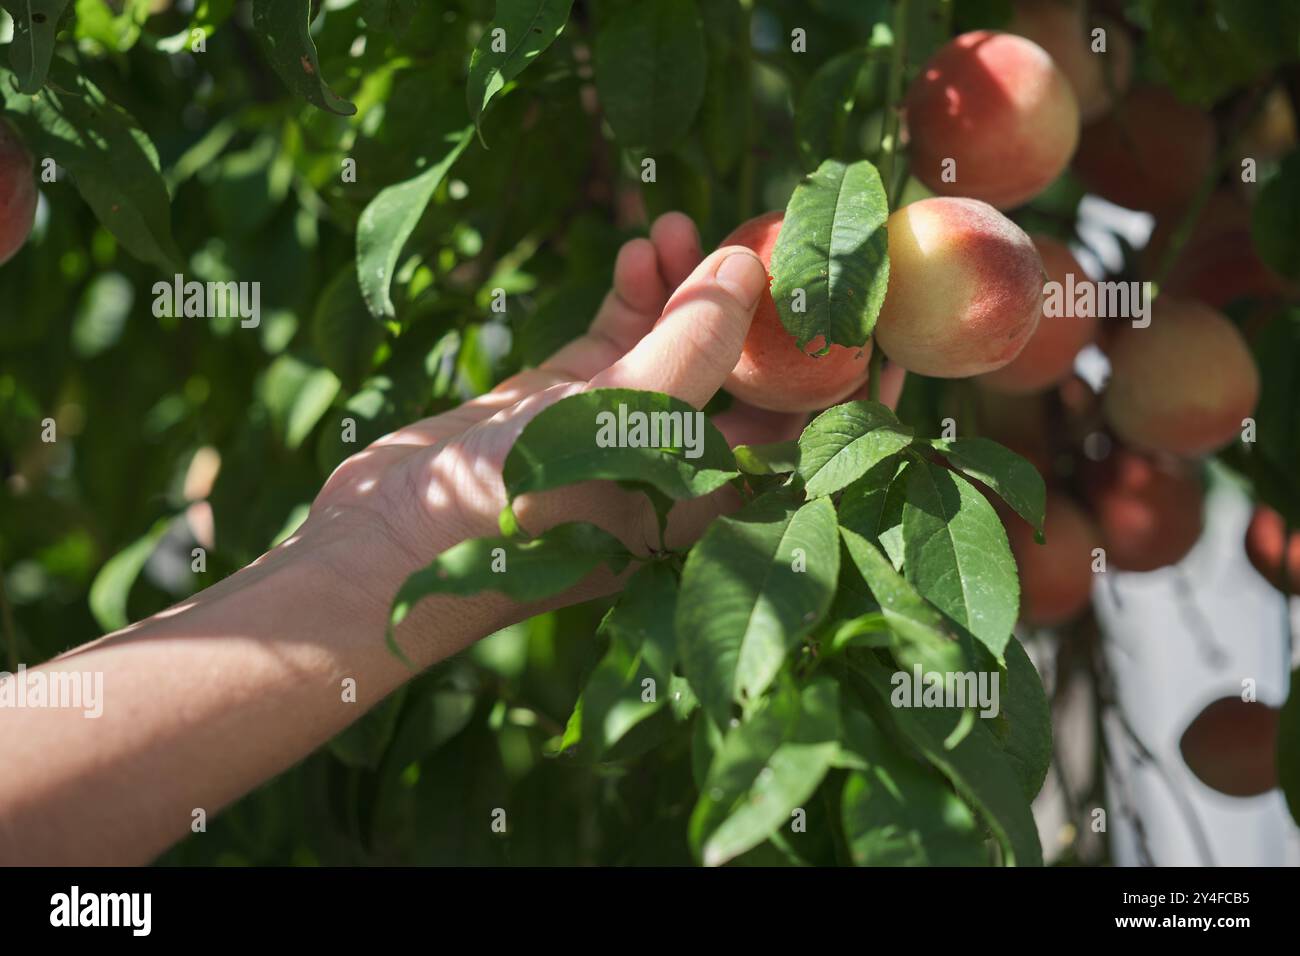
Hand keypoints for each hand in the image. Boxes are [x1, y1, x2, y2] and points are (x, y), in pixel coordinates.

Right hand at [303, 213, 805, 661]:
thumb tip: (748, 266)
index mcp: (711, 502)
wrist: (385, 546)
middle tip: (743, 230)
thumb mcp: (623, 421)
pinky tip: (633, 251)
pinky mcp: (564, 404)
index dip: (823, 357)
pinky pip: (617, 339)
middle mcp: (674, 470)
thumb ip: (695, 346)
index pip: (799, 426)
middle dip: (742, 301)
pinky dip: (630, 296)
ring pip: (674, 345)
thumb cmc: (520, 507)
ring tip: (672, 225)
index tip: (834, 288)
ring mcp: (617, 434)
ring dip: (681, 284)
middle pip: (739, 374)